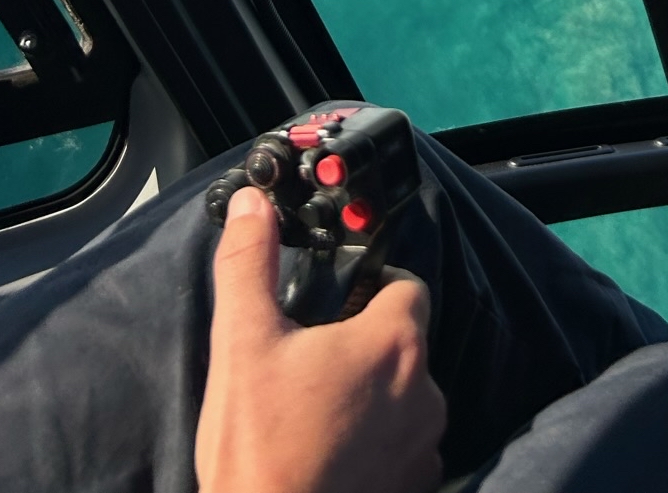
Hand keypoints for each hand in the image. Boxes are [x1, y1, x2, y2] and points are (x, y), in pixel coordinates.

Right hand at [196, 185, 445, 492]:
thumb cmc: (260, 445)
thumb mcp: (243, 342)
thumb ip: (248, 263)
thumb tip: (251, 204)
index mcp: (394, 342)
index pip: (405, 285)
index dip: (371, 286)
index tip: (334, 304)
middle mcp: (425, 391)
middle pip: (404, 343)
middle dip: (366, 345)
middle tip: (312, 363)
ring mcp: (424, 447)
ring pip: (407, 397)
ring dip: (375, 397)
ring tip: (318, 413)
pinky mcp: (416, 489)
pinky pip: (406, 448)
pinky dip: (380, 445)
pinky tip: (334, 453)